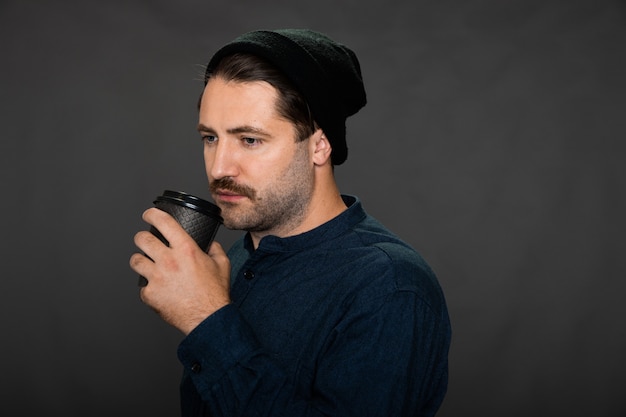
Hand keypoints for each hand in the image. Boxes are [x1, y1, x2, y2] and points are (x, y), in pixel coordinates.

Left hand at [129, 207, 230, 334]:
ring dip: (141, 260)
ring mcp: (157, 277)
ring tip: (147, 264)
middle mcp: (168, 260)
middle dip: (142, 237)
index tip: (149, 214)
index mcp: (186, 249)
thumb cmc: (215, 293)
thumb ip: (215, 249)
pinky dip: (148, 287)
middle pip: (142, 238)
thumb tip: (210, 244)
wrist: (208, 318)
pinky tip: (158, 289)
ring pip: (135, 260)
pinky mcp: (150, 294)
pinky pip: (142, 286)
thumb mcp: (222, 264)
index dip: (152, 214)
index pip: (163, 222)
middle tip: (145, 241)